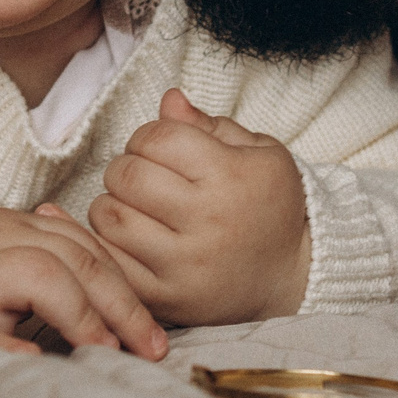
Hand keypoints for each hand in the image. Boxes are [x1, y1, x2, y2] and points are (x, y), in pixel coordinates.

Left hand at [88, 89, 309, 325]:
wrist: (290, 279)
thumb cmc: (270, 206)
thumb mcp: (259, 153)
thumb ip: (210, 124)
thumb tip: (168, 99)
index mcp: (232, 176)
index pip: (157, 137)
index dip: (148, 136)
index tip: (158, 149)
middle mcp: (208, 221)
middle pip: (126, 175)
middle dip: (125, 167)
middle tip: (141, 177)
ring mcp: (184, 265)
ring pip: (109, 217)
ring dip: (111, 204)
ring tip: (134, 207)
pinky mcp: (167, 299)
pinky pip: (110, 263)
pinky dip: (106, 244)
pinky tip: (125, 237)